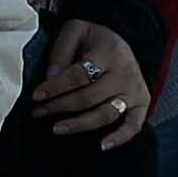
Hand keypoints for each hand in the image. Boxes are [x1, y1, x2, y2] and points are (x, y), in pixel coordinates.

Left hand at [30, 18, 154, 148]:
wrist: (123, 38)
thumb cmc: (94, 38)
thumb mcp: (75, 30)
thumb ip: (61, 52)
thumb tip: (51, 79)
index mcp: (109, 52)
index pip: (79, 75)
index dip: (55, 87)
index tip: (36, 95)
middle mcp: (125, 73)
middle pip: (89, 98)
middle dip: (59, 107)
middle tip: (38, 111)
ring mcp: (134, 90)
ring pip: (106, 114)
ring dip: (79, 124)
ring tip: (56, 128)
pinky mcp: (142, 104)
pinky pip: (134, 126)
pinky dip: (120, 138)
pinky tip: (102, 146)